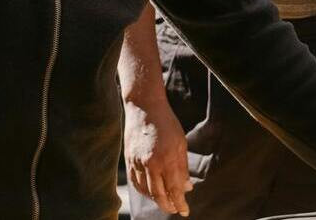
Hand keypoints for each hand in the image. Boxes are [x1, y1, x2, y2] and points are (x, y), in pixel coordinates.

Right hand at [124, 99, 192, 215]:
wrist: (144, 107)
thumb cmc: (167, 123)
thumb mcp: (181, 144)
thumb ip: (182, 168)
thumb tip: (187, 188)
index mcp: (167, 159)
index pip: (174, 189)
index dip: (180, 203)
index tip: (185, 211)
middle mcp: (151, 163)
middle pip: (158, 195)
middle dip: (168, 206)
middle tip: (175, 209)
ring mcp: (137, 162)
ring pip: (146, 191)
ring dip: (156, 200)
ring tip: (165, 202)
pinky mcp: (128, 159)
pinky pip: (136, 183)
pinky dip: (144, 191)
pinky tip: (151, 192)